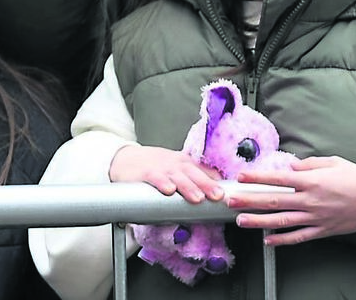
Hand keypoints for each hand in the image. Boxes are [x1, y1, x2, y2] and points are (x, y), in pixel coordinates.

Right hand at [109, 144, 225, 203]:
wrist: (127, 158)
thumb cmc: (156, 166)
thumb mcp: (176, 167)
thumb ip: (193, 177)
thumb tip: (216, 190)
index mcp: (185, 163)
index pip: (204, 171)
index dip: (216, 181)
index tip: (228, 193)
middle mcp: (175, 164)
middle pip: (194, 174)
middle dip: (207, 185)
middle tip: (218, 196)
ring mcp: (161, 168)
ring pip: (177, 176)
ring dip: (188, 186)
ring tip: (197, 198)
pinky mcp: (146, 173)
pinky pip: (156, 177)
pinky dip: (162, 182)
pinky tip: (168, 190)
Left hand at [226, 157, 355, 245]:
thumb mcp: (332, 162)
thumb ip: (309, 164)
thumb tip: (290, 167)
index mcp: (311, 180)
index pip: (278, 178)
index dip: (257, 177)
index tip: (241, 177)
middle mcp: (310, 200)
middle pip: (274, 200)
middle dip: (249, 200)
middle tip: (231, 200)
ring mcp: (316, 217)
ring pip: (282, 221)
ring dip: (259, 221)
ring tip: (242, 221)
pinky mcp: (323, 230)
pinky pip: (299, 236)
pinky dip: (283, 240)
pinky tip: (268, 240)